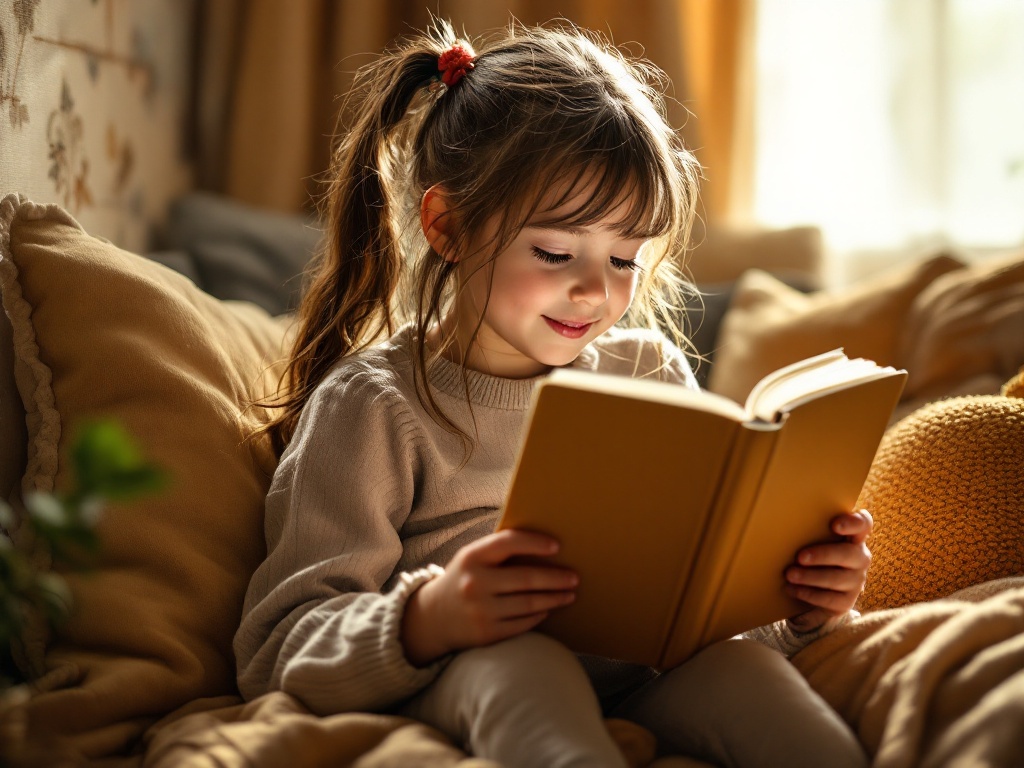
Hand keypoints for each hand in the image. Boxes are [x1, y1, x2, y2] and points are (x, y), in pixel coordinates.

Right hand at [401, 529, 577, 665]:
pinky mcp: (486, 633)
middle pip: (526, 579)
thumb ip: (498, 551)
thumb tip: (542, 544)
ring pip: (529, 604)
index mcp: (472, 557)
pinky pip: (522, 623)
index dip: (534, 543)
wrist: (432, 618)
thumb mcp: (471, 559)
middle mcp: (475, 583)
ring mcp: (480, 610)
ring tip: (569, 594)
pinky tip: (548, 609)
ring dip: (554, 599)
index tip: (557, 546)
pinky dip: (539, 616)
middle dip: (556, 578)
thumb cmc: (463, 580)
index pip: (508, 543)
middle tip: (574, 577)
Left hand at [785, 509, 871, 632]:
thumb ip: (809, 532)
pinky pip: (829, 599)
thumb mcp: (814, 541)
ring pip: (837, 578)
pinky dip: (808, 593)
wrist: (818, 592)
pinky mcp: (847, 601)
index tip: (834, 525)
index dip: (853, 522)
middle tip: (800, 557)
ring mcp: (856, 580)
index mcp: (853, 537)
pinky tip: (791, 589)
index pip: (863, 524)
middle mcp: (859, 558)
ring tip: (789, 574)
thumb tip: (780, 523)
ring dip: (811, 576)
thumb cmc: (814, 556)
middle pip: (849, 554)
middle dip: (823, 555)